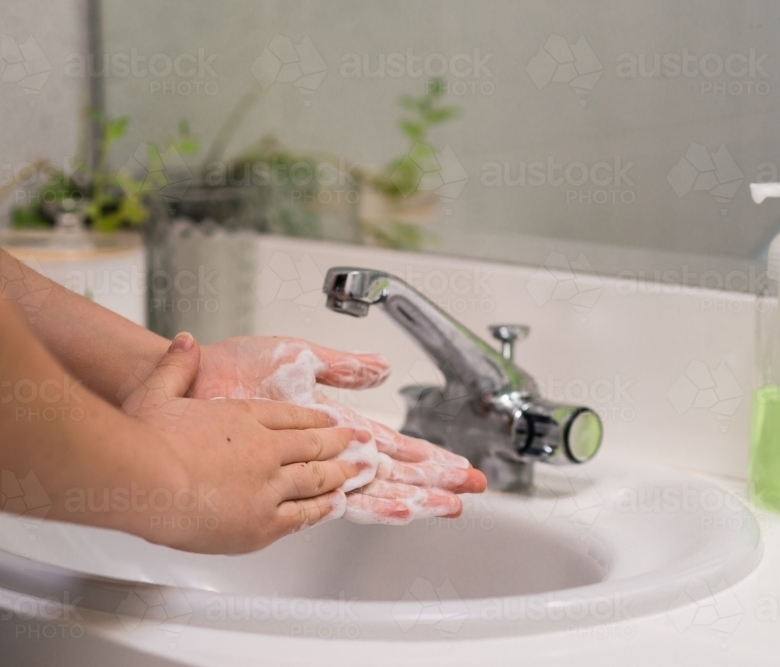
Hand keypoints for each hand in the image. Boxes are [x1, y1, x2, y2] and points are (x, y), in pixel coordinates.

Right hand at [122, 334, 362, 553]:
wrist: (145, 481)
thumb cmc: (146, 441)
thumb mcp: (156, 392)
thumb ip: (175, 367)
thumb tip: (184, 342)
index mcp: (242, 419)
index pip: (290, 416)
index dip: (313, 418)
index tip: (329, 420)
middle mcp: (264, 451)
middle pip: (312, 445)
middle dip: (339, 443)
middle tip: (358, 442)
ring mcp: (268, 488)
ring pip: (316, 479)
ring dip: (340, 473)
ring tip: (358, 472)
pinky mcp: (262, 524)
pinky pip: (303, 516)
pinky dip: (324, 508)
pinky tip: (335, 505)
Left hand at [188, 337, 486, 523]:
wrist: (187, 385)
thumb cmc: (232, 369)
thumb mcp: (297, 356)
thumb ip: (341, 364)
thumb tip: (384, 367)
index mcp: (334, 420)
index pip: (390, 442)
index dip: (426, 452)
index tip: (457, 463)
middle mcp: (328, 449)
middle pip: (393, 470)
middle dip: (434, 479)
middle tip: (471, 490)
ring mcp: (312, 466)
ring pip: (375, 487)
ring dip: (415, 496)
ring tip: (449, 505)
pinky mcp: (290, 480)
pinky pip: (340, 496)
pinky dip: (374, 504)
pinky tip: (399, 511)